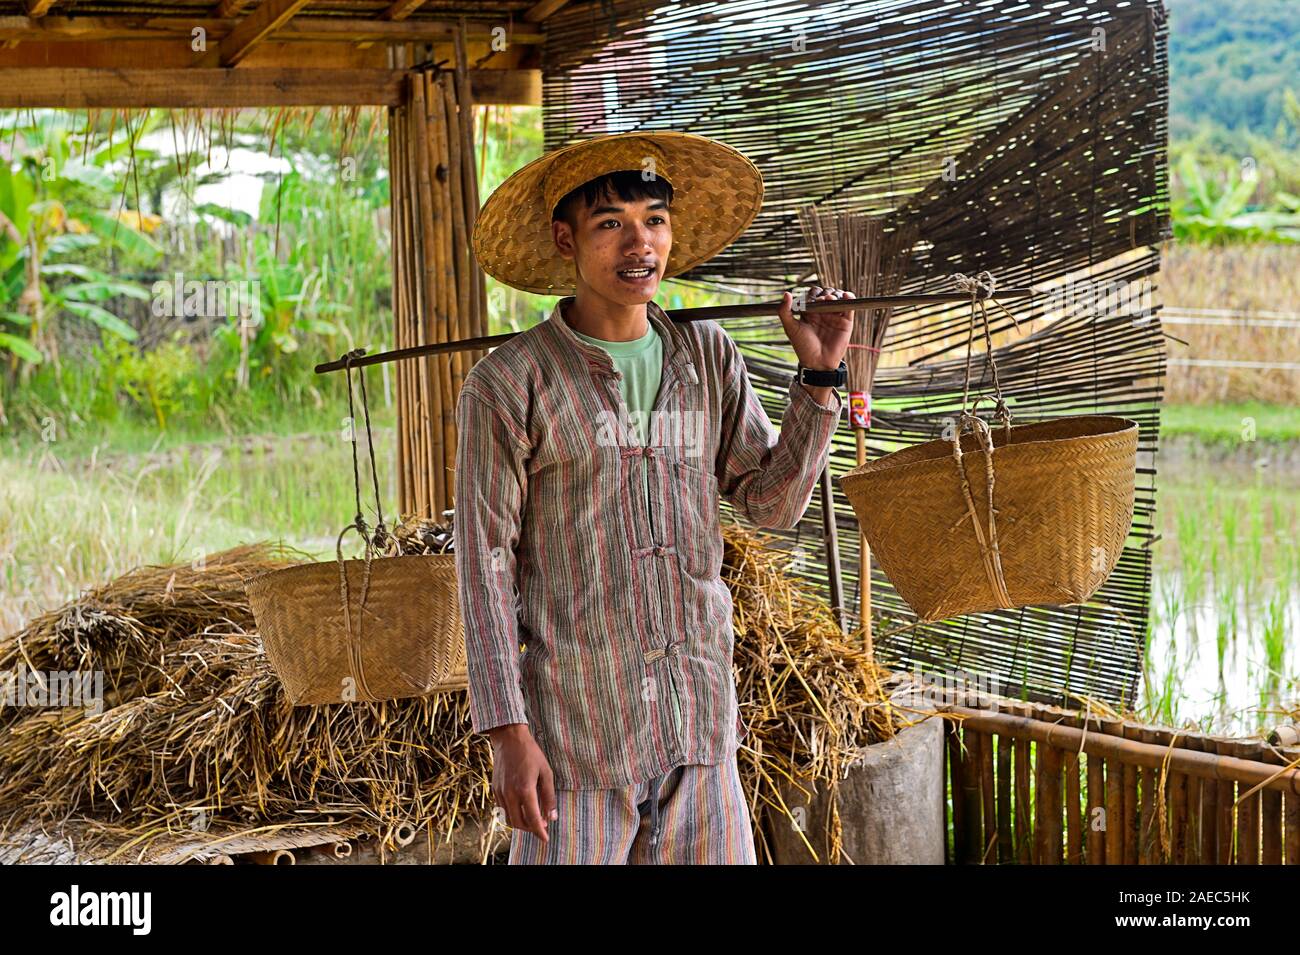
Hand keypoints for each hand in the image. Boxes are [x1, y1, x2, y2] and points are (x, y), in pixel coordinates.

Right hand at [488, 723, 556, 842]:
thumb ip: (549, 796)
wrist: (509, 739)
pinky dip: (512, 813)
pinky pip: (503, 809)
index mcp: (525, 789)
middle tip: (541, 826)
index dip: (540, 831)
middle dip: (531, 829)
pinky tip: (521, 807)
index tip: (545, 839)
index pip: (532, 819)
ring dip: (521, 823)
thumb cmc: (531, 753)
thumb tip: (552, 816)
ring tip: (532, 818)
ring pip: (509, 818)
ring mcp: (500, 792)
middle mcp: (510, 794)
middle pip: (519, 823)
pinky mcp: (495, 789)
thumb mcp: (546, 772)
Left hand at [777, 285, 853, 370]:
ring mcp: (835, 315)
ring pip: (838, 297)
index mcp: (810, 312)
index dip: (813, 293)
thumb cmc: (802, 347)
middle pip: (827, 293)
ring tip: (831, 299)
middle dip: (825, 293)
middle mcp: (823, 312)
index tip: (811, 299)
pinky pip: (849, 305)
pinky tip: (846, 296)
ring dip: (835, 294)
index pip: (813, 294)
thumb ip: (785, 311)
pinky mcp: (846, 321)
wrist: (817, 362)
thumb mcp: (791, 328)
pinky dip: (849, 298)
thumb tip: (786, 293)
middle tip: (822, 300)